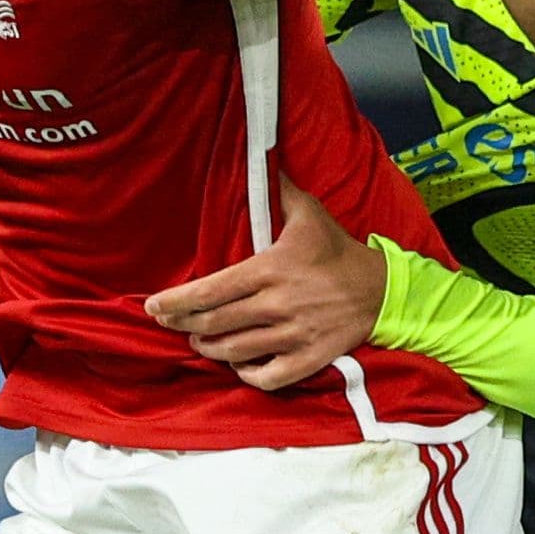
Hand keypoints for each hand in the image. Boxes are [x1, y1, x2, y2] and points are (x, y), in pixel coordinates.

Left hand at [144, 181, 386, 390]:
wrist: (381, 289)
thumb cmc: (337, 250)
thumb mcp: (308, 214)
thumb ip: (278, 190)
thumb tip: (260, 156)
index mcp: (269, 270)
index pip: (211, 291)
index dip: (177, 302)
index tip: (154, 307)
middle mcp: (277, 305)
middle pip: (215, 324)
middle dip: (184, 326)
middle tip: (169, 323)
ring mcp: (293, 335)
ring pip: (234, 352)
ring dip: (209, 349)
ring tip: (198, 341)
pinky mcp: (309, 359)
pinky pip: (267, 377)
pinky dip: (246, 374)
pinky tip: (238, 364)